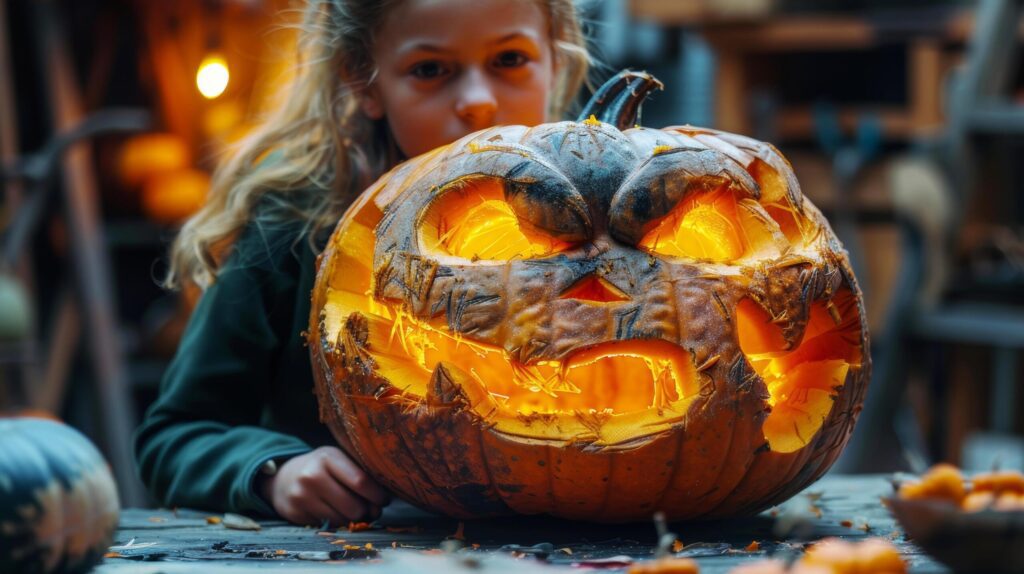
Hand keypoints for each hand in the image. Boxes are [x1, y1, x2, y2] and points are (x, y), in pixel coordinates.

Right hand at [258, 446, 389, 525]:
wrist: (284, 478)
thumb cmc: (322, 469)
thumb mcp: (338, 460)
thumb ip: (360, 473)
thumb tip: (383, 502)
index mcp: (328, 457)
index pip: (361, 482)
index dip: (378, 496)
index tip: (384, 500)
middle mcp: (312, 475)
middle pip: (354, 507)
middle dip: (368, 512)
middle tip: (370, 509)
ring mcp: (301, 496)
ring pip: (342, 520)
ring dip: (353, 520)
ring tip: (354, 511)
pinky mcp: (294, 513)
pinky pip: (328, 527)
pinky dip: (337, 523)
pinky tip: (335, 513)